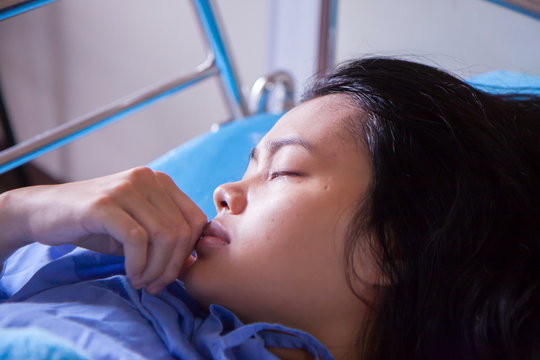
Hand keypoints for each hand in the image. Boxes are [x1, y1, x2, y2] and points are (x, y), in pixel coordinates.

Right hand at [0, 167, 206, 293]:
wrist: (43, 212)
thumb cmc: (95, 224)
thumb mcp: (137, 228)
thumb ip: (166, 237)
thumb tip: (197, 259)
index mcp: (160, 182)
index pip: (196, 219)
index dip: (189, 252)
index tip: (171, 274)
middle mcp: (147, 178)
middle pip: (183, 231)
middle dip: (172, 266)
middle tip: (154, 284)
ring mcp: (125, 188)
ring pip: (164, 236)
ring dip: (156, 269)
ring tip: (142, 281)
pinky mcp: (104, 204)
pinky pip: (137, 239)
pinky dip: (138, 264)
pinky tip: (130, 274)